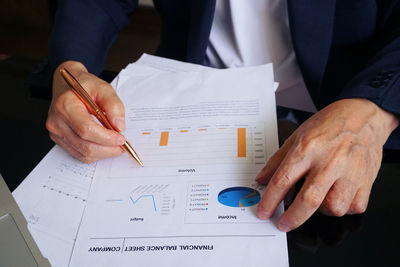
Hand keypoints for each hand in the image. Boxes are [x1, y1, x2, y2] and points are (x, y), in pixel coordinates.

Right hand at [46, 61, 125, 162]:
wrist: (67, 85)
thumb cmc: (84, 85)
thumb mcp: (103, 88)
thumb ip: (113, 105)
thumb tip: (119, 126)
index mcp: (65, 105)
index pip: (86, 129)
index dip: (106, 138)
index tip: (122, 138)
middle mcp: (57, 121)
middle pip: (85, 145)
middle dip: (108, 149)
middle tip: (123, 145)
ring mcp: (56, 133)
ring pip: (84, 153)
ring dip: (104, 153)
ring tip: (116, 145)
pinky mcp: (59, 140)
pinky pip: (80, 154)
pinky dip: (96, 154)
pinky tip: (105, 146)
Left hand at [255, 99, 398, 231]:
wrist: (363, 115)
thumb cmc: (329, 124)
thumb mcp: (297, 135)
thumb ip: (277, 160)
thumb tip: (262, 179)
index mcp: (307, 148)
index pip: (283, 180)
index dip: (270, 200)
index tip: (264, 212)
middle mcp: (328, 162)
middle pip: (309, 200)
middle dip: (293, 218)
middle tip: (283, 223)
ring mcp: (349, 172)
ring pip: (334, 208)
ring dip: (322, 211)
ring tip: (318, 199)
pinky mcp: (366, 180)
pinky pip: (354, 207)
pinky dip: (344, 207)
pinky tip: (337, 196)